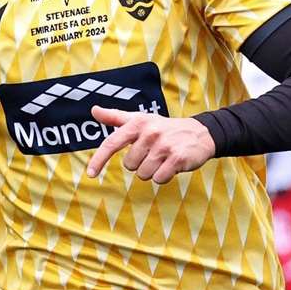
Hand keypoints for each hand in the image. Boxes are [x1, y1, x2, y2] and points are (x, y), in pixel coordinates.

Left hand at [85, 107, 215, 183]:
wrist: (200, 133)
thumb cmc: (164, 128)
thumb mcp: (140, 119)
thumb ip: (115, 117)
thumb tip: (94, 110)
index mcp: (137, 123)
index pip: (112, 143)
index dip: (99, 159)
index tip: (90, 174)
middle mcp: (150, 132)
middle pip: (129, 165)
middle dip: (140, 163)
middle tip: (153, 153)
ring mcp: (164, 145)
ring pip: (143, 174)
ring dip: (152, 171)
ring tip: (162, 159)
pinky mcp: (177, 158)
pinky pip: (159, 179)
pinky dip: (164, 176)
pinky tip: (171, 165)